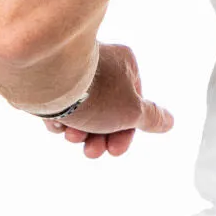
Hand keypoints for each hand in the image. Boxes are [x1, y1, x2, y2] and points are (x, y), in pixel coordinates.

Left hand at [41, 43, 173, 158]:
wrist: (46, 78)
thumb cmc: (96, 93)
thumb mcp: (132, 112)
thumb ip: (151, 118)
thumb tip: (168, 122)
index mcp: (125, 63)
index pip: (134, 103)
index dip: (127, 131)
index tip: (116, 150)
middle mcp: (101, 64)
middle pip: (107, 109)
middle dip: (100, 136)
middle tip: (91, 152)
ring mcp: (74, 71)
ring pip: (82, 110)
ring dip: (80, 131)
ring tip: (72, 137)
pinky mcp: (51, 79)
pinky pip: (60, 105)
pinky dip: (60, 119)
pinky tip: (56, 124)